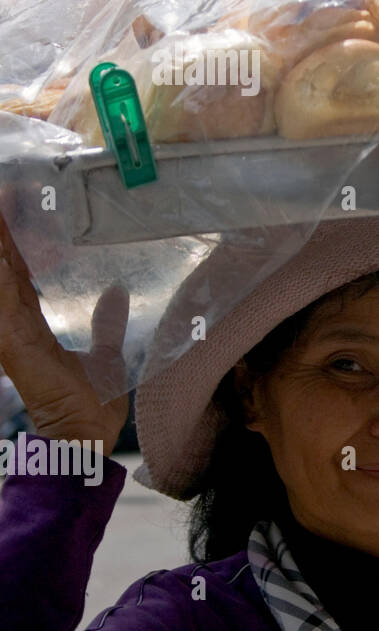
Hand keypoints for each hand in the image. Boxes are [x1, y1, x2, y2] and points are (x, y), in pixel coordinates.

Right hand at [0, 207, 128, 455]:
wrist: (84, 439)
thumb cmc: (90, 406)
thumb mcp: (107, 356)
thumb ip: (108, 324)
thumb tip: (116, 293)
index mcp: (29, 326)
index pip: (16, 275)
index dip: (9, 244)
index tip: (6, 207)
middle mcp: (14, 326)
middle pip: (3, 269)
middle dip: (0, 233)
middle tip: (1, 191)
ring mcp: (12, 335)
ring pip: (0, 280)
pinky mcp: (17, 346)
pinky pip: (7, 305)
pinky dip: (2, 278)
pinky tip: (1, 255)